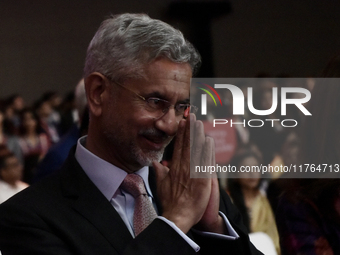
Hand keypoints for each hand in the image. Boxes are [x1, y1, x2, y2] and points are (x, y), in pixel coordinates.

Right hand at [153, 114, 212, 232]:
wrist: (178, 216)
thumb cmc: (170, 202)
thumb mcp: (161, 185)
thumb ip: (159, 172)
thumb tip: (155, 162)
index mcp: (174, 168)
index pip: (178, 147)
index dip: (181, 134)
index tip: (183, 123)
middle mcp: (183, 167)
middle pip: (187, 145)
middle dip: (190, 130)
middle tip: (192, 116)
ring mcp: (193, 173)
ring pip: (196, 151)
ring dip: (198, 136)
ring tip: (200, 123)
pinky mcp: (202, 180)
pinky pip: (205, 163)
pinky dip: (207, 152)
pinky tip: (209, 142)